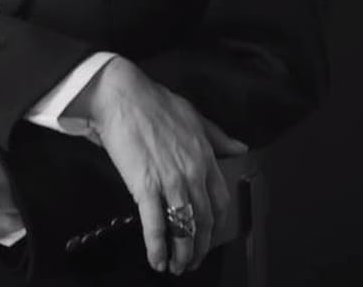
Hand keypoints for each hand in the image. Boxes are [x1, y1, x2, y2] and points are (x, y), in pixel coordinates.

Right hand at [78, 57, 248, 275]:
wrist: (121, 95)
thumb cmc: (153, 102)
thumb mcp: (194, 116)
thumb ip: (218, 136)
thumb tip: (240, 146)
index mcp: (205, 157)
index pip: (220, 202)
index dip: (215, 226)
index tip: (209, 236)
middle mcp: (193, 173)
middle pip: (203, 221)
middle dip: (200, 247)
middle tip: (193, 260)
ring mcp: (171, 182)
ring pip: (184, 228)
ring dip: (182, 254)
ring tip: (176, 267)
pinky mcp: (145, 187)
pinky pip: (156, 226)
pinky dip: (157, 248)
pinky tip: (157, 260)